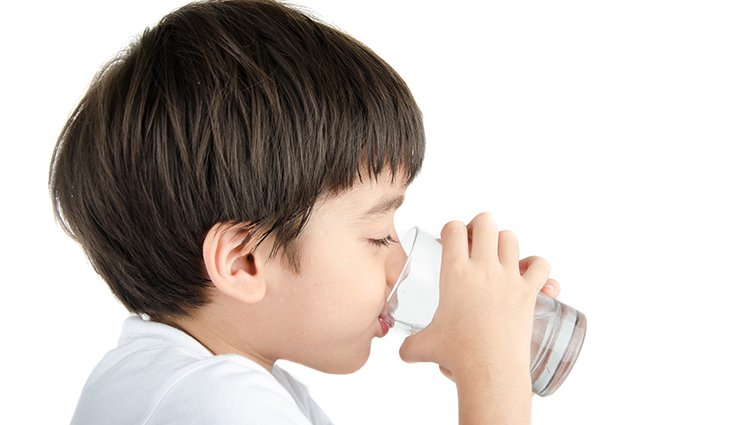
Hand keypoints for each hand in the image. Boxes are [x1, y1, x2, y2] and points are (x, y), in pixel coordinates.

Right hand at [399, 212, 552, 385]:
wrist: (489, 371)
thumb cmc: (457, 356)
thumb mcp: (425, 346)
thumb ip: (410, 345)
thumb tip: (403, 351)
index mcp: (454, 273)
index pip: (453, 229)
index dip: (452, 229)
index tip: (452, 241)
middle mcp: (482, 269)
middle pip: (486, 221)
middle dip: (480, 226)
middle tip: (477, 242)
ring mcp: (508, 278)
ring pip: (511, 237)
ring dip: (505, 243)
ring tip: (499, 258)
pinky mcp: (529, 292)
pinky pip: (542, 265)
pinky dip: (538, 266)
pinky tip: (529, 274)